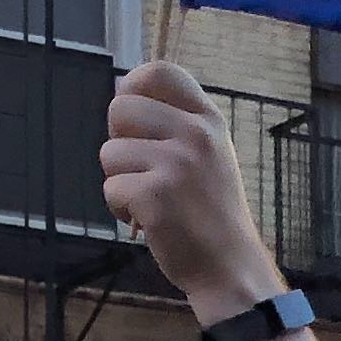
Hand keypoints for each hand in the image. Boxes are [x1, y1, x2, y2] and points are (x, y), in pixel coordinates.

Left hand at [100, 62, 281, 311]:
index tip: (134, 117)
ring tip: (152, 201)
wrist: (231, 268)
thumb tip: (122, 92)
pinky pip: (111, 188)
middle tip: (144, 170)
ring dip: (120, 180)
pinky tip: (149, 221)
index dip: (133, 86)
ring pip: (109, 152)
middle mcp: (196, 136)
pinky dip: (121, 209)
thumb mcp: (209, 156)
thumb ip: (175, 124)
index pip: (160, 72)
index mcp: (208, 121)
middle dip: (119, 140)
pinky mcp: (156, 195)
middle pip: (120, 107)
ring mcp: (177, 165)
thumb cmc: (212, 214)